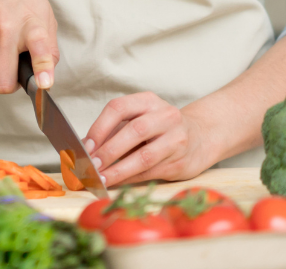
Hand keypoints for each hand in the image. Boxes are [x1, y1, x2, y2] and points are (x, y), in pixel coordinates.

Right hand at [0, 0, 57, 94]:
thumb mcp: (43, 12)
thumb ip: (49, 47)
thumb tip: (46, 77)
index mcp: (31, 24)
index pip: (40, 51)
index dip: (42, 70)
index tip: (44, 84)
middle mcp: (4, 30)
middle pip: (2, 82)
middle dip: (11, 83)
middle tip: (17, 69)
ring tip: (2, 39)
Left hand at [82, 94, 221, 185]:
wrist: (201, 137)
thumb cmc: (160, 129)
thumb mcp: (139, 119)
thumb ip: (114, 131)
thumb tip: (84, 148)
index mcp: (148, 101)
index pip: (119, 108)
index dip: (100, 127)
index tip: (86, 145)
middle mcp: (165, 116)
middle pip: (134, 131)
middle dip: (109, 150)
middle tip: (91, 165)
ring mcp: (176, 139)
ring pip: (144, 157)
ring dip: (118, 170)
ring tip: (101, 178)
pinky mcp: (181, 162)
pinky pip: (150, 172)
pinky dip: (130, 179)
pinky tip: (116, 183)